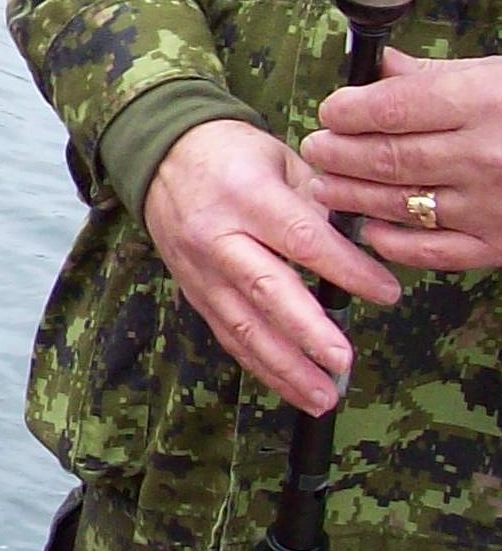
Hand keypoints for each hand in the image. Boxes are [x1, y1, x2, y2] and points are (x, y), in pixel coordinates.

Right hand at [142, 118, 398, 416]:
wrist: (162, 155)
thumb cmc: (234, 153)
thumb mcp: (282, 159)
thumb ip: (319, 201)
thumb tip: (365, 244)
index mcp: (247, 195)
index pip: (301, 238)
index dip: (346, 268)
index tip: (387, 291)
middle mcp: (218, 236)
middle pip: (265, 289)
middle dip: (306, 331)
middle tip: (343, 360)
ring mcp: (201, 269)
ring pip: (243, 324)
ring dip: (284, 366)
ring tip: (323, 397)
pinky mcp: (193, 292)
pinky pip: (228, 335)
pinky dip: (261, 366)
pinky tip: (292, 388)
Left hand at [300, 48, 501, 272]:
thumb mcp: (495, 75)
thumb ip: (431, 75)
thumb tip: (376, 66)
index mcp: (482, 103)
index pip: (390, 108)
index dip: (346, 111)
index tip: (330, 111)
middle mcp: (483, 156)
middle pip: (387, 158)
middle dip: (338, 154)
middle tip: (317, 148)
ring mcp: (490, 204)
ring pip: (400, 203)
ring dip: (351, 196)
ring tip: (325, 185)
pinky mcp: (497, 244)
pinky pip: (433, 250)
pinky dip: (393, 242)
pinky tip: (370, 229)